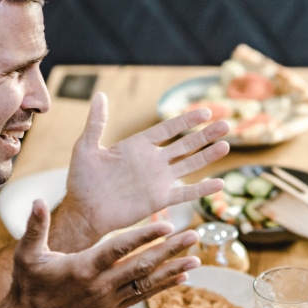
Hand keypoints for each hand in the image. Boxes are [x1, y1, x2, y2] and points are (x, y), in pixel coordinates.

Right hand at [1, 199, 199, 307]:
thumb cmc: (29, 282)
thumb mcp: (27, 254)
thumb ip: (35, 227)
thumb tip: (36, 201)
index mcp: (82, 268)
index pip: (118, 249)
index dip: (143, 237)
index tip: (166, 226)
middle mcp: (100, 285)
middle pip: (141, 266)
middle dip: (169, 251)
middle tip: (193, 236)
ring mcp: (109, 299)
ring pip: (147, 282)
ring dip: (173, 269)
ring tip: (197, 257)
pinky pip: (143, 295)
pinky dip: (164, 286)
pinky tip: (183, 276)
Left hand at [59, 91, 230, 243]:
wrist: (83, 211)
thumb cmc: (82, 180)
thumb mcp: (86, 147)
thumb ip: (96, 123)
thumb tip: (100, 95)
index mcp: (137, 146)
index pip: (167, 129)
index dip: (186, 121)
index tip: (205, 111)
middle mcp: (152, 161)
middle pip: (185, 144)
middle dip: (205, 135)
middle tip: (226, 124)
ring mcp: (158, 181)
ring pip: (189, 165)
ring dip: (208, 156)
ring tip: (226, 145)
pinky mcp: (159, 200)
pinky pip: (185, 193)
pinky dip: (202, 189)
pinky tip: (219, 184)